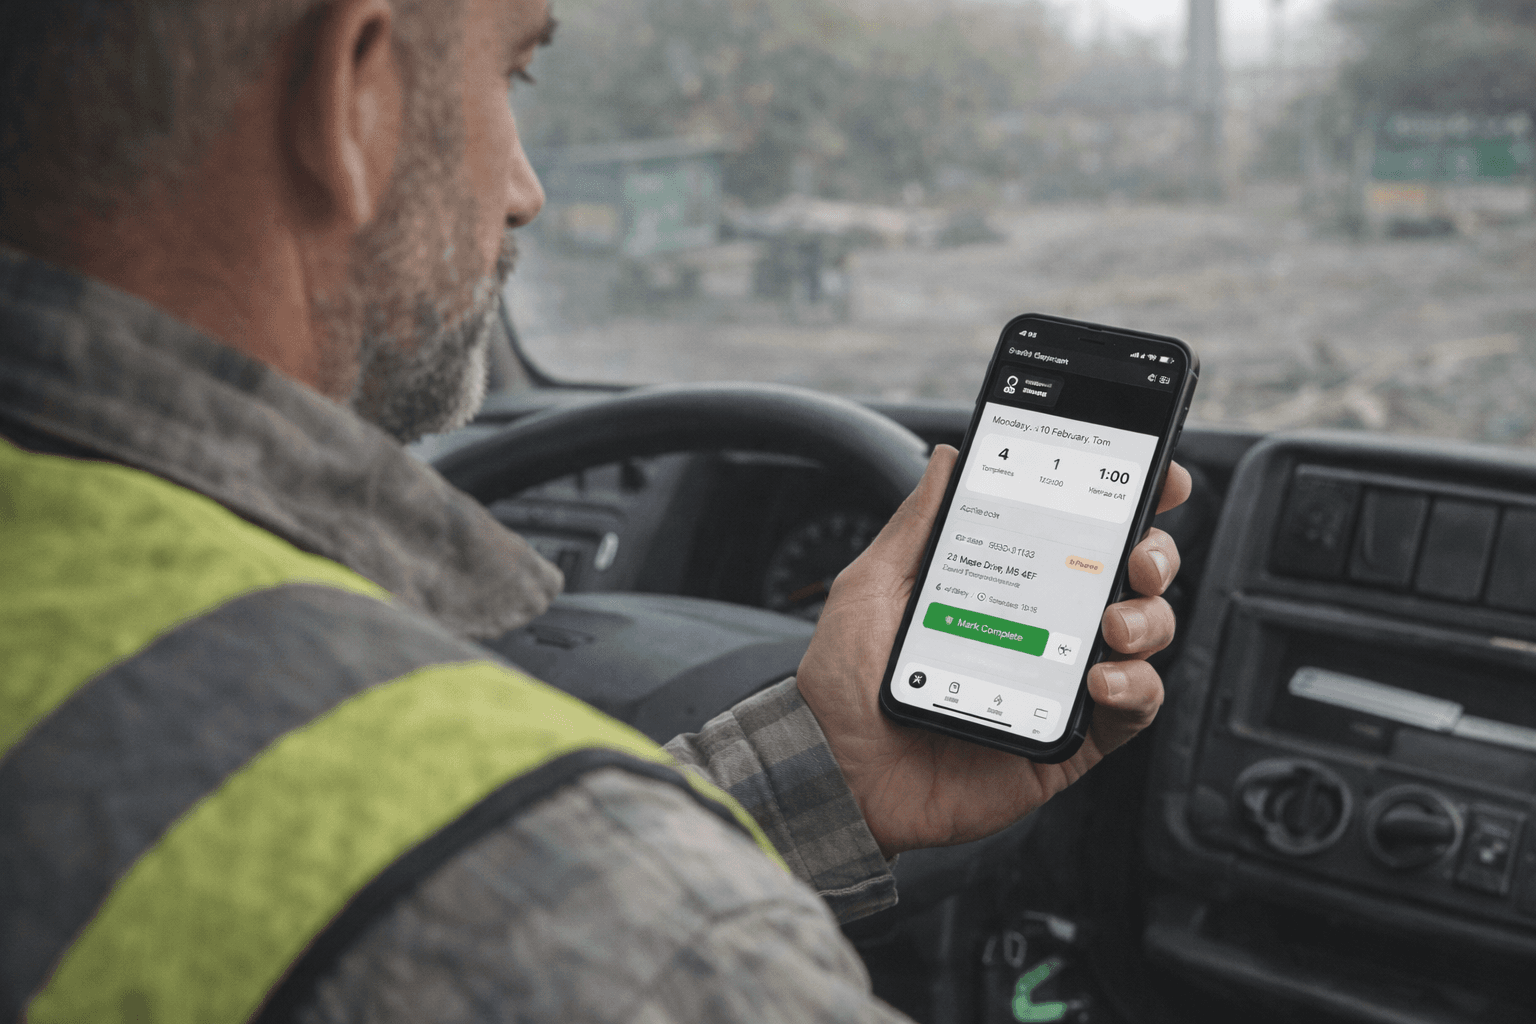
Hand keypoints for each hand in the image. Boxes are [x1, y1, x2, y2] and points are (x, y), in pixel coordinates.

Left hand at [795, 445, 1190, 857]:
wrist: (836, 770)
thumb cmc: (844, 682)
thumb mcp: (873, 586)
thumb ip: (916, 525)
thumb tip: (948, 458)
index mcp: (1005, 586)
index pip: (1079, 534)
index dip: (1127, 502)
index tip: (1157, 476)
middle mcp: (1042, 629)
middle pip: (1129, 580)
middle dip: (1154, 556)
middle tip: (1136, 557)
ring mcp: (1058, 684)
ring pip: (1143, 640)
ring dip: (1149, 620)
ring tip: (1113, 623)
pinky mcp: (1068, 742)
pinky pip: (1131, 712)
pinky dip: (1135, 689)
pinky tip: (1100, 678)